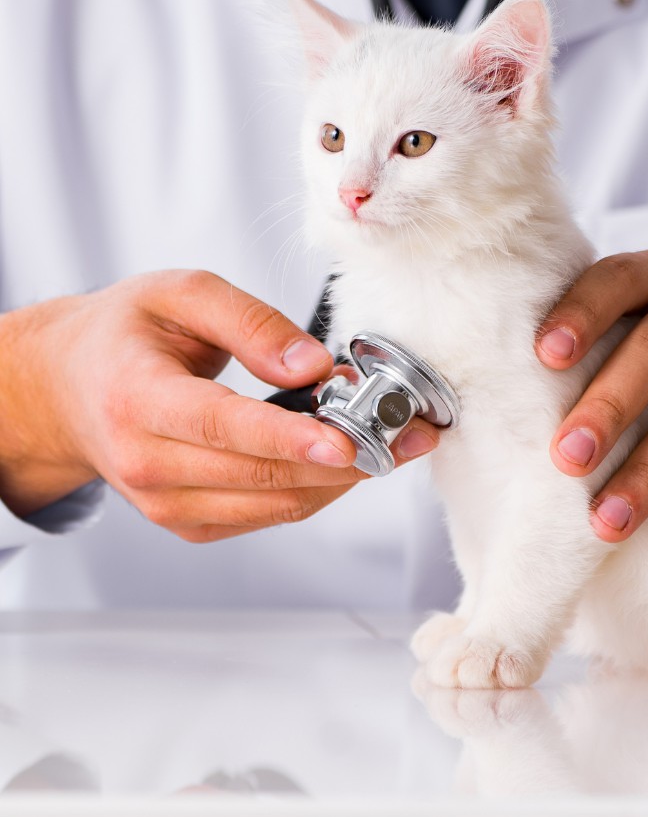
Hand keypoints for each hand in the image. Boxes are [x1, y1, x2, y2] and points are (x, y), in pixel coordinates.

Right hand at [0, 270, 439, 540]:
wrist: (69, 388)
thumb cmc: (126, 334)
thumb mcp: (181, 294)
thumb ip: (251, 322)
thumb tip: (315, 363)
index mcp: (137, 398)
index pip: (222, 427)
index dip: (289, 440)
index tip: (348, 442)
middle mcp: (147, 462)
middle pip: (262, 475)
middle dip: (348, 458)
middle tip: (410, 432)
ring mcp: (166, 503)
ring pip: (276, 504)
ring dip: (345, 478)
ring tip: (396, 442)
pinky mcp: (189, 522)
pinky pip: (269, 515)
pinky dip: (317, 489)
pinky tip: (349, 457)